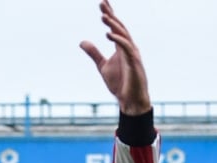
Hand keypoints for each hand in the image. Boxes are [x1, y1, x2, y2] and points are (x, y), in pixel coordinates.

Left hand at [79, 0, 150, 115]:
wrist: (130, 100)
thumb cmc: (120, 83)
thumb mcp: (102, 66)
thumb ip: (94, 53)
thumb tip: (82, 41)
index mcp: (121, 47)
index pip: (115, 27)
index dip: (109, 14)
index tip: (102, 3)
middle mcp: (128, 47)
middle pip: (119, 27)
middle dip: (111, 15)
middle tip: (102, 3)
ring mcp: (133, 54)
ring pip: (124, 35)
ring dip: (113, 25)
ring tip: (103, 16)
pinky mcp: (134, 63)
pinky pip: (126, 48)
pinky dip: (118, 40)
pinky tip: (108, 34)